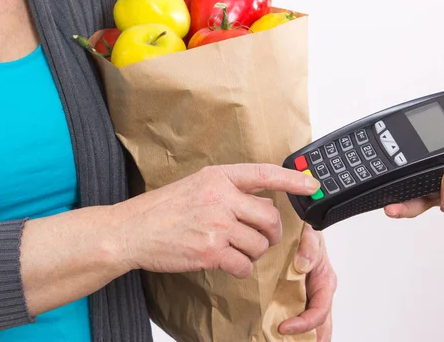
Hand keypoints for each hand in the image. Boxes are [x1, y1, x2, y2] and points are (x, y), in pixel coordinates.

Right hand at [114, 164, 320, 277]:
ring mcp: (216, 225)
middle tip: (264, 236)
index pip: (264, 174)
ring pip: (259, 244)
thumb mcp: (197, 185)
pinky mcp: (210, 251)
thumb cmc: (163, 209)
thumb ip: (228, 189)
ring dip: (253, 252)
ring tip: (234, 249)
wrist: (132, 230)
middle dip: (273, 232)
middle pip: (269, 217)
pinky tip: (227, 263)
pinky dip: (241, 268)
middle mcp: (220, 197)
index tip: (311, 184)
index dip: (293, 179)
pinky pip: (244, 265)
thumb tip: (262, 198)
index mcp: (218, 177)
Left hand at [279, 225, 336, 340]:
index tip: (284, 327)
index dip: (304, 324)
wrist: (298, 230)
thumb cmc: (308, 234)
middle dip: (311, 340)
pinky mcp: (295, 297)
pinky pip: (295, 316)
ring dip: (301, 337)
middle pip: (319, 326)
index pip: (319, 312)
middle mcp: (318, 294)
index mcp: (325, 283)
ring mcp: (307, 297)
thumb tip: (303, 264)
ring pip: (309, 325)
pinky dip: (291, 328)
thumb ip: (309, 248)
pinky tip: (278, 335)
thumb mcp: (310, 236)